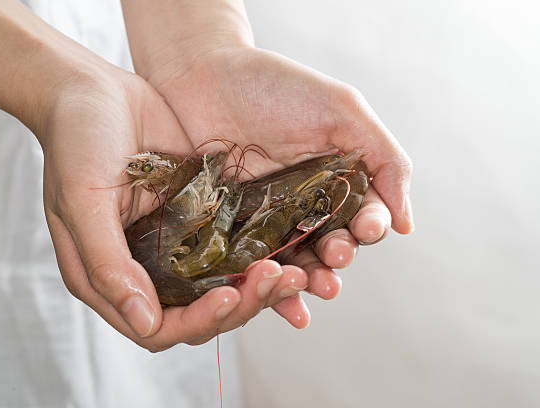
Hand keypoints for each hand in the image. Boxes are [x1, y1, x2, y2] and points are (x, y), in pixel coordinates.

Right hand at [39, 68, 310, 350]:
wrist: (96, 89)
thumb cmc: (76, 141)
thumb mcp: (82, 200)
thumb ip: (108, 262)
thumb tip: (144, 321)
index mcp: (110, 276)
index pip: (158, 327)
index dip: (197, 321)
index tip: (228, 294)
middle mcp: (146, 269)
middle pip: (199, 313)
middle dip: (240, 304)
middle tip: (277, 278)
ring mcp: (177, 244)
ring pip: (223, 285)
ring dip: (260, 286)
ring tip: (297, 271)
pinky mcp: (202, 217)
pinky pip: (235, 247)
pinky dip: (262, 254)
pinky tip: (293, 248)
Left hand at [140, 46, 413, 323]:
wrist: (202, 75)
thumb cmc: (274, 85)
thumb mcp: (341, 109)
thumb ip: (384, 158)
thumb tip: (405, 223)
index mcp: (338, 176)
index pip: (364, 214)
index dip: (369, 226)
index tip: (366, 228)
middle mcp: (307, 202)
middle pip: (331, 243)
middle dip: (339, 257)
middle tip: (335, 257)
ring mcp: (269, 218)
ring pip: (296, 260)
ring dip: (310, 280)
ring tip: (316, 287)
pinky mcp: (233, 228)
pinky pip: (254, 264)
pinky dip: (269, 287)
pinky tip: (283, 304)